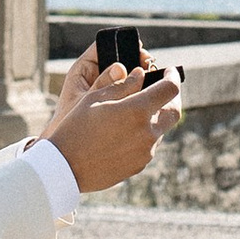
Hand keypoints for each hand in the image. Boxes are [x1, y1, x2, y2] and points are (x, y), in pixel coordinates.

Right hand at [42, 43, 183, 194]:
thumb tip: (140, 74)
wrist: (65, 167)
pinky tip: (122, 133)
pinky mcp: (139, 165)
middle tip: (160, 90)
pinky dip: (143, 135)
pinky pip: (148, 146)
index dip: (173, 76)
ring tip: (132, 113)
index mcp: (137, 111)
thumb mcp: (95, 98)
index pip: (170, 89)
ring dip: (154, 118)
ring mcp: (145, 152)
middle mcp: (147, 132)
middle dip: (171, 98)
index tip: (168, 71)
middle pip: (174, 112)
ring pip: (160, 129)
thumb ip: (123, 85)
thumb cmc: (76, 127)